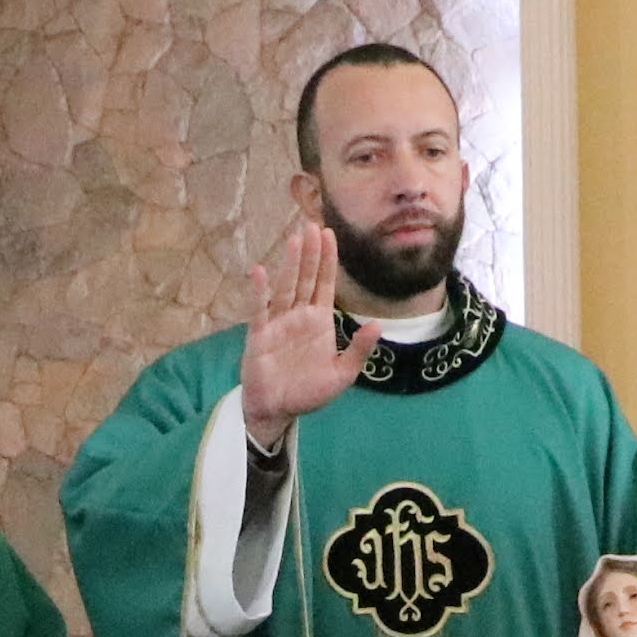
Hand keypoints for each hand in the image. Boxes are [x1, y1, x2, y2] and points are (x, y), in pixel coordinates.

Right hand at [239, 221, 360, 435]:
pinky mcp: (259, 335)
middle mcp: (298, 316)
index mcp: (319, 321)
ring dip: (291, 264)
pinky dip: (259, 291)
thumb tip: (377, 325)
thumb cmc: (308, 393)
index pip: (325, 283)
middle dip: (311, 252)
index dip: (328, 259)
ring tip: (296, 240)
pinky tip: (259, 271)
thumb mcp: (342, 374)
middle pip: (306, 277)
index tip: (330, 234)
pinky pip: (259, 309)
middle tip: (313, 224)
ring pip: (286, 287)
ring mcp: (278, 323)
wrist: (278, 412)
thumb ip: (359, 349)